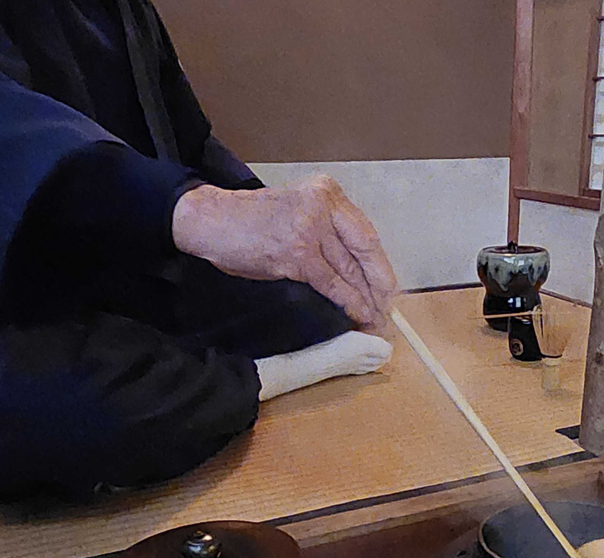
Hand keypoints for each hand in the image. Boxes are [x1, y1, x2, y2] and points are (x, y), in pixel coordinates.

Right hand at [172, 175, 397, 325]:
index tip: (389, 288)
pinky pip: (332, 283)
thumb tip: (357, 269)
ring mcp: (311, 228)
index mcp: (328, 192)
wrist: (214, 220)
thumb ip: (329, 231)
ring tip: (375, 320)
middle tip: (388, 310)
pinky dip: (347, 302)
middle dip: (379, 286)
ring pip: (350, 270)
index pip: (365, 233)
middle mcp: (324, 205)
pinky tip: (357, 315)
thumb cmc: (253, 221)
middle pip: (365, 250)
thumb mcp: (299, 211)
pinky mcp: (298, 253)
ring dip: (365, 300)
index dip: (380, 265)